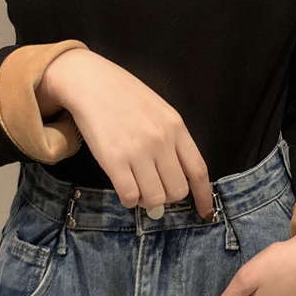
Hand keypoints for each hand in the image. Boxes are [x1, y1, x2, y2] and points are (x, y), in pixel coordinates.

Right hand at [37, 47, 214, 220]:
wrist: (91, 83)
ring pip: (155, 198)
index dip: (203, 196)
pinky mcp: (114, 160)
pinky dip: (129, 199)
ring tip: (138, 188)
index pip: (198, 170)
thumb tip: (175, 175)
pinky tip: (125, 188)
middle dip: (168, 197)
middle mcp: (161, 141)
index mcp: (177, 128)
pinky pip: (130, 196)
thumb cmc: (125, 96)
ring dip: (148, 201)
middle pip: (177, 190)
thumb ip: (171, 140)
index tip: (204, 212)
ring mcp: (138, 152)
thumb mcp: (160, 112)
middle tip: (155, 189)